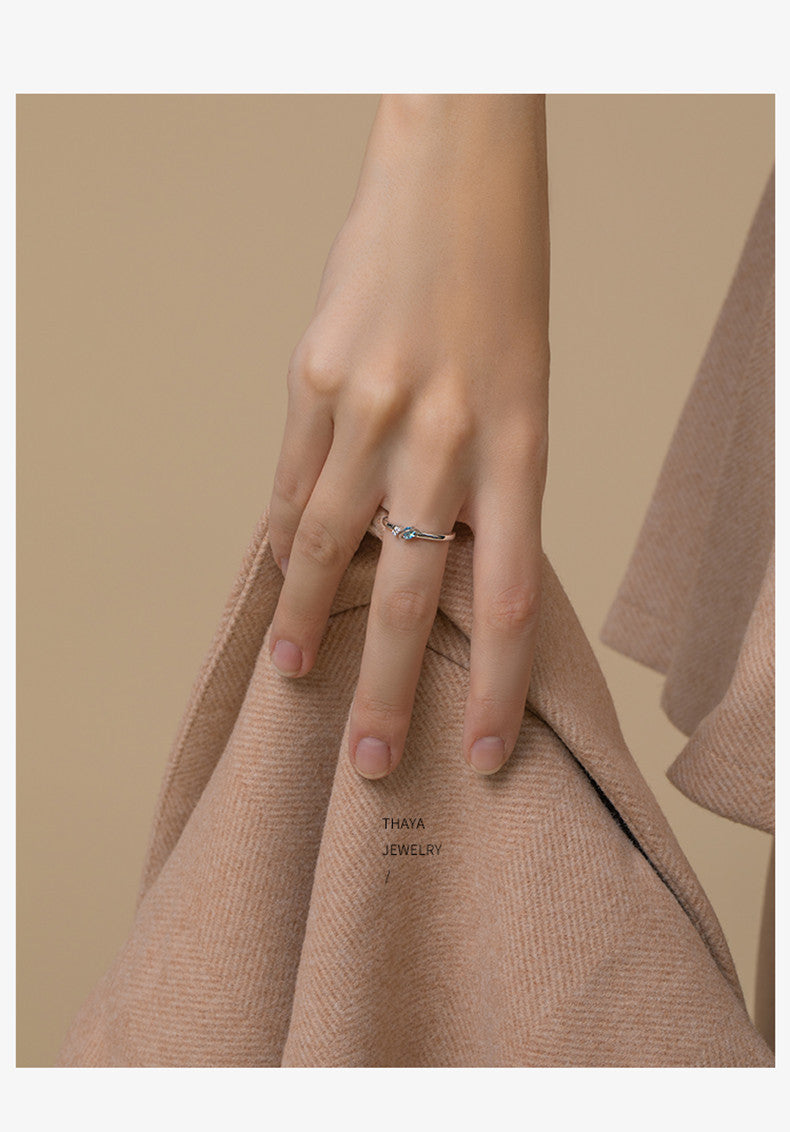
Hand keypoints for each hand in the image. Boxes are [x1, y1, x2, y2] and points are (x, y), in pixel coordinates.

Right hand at [266, 94, 549, 778]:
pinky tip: (278, 579)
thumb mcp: (523, 392)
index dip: (495, 687)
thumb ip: (481, 483)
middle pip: (411, 592)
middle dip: (386, 688)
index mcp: (522, 443)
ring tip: (295, 673)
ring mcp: (370, 407)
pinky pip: (292, 480)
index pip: (510, 598)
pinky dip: (283, 537)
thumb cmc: (500, 289)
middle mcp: (445, 436)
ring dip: (308, 620)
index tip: (481, 755)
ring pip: (326, 543)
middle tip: (368, 761)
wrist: (452, 175)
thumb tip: (436, 567)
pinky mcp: (313, 380)